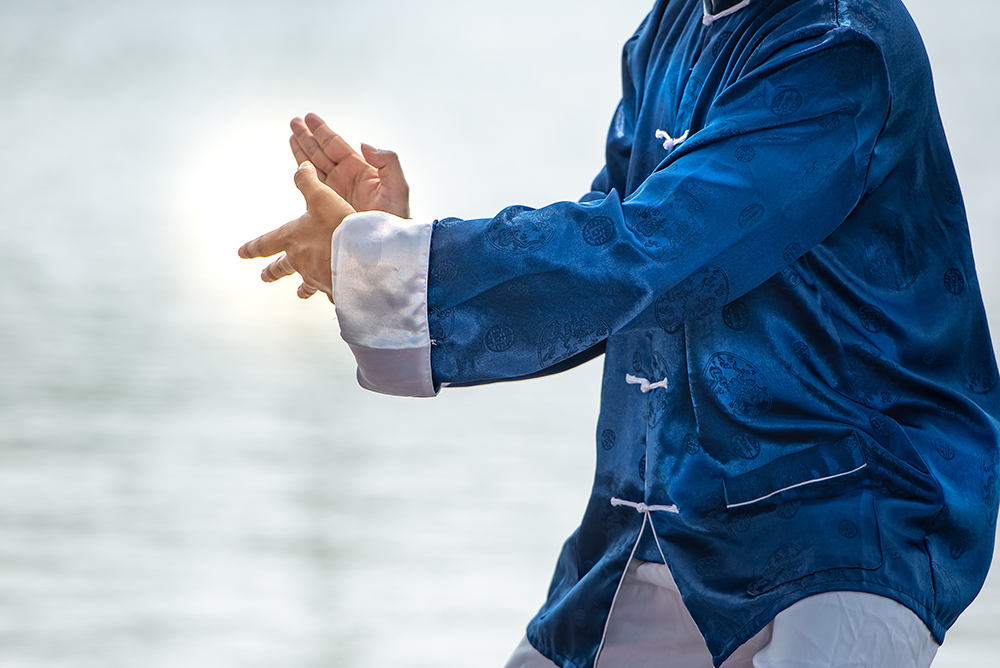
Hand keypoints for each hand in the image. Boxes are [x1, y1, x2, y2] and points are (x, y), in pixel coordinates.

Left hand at [238, 161, 355, 300]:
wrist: (358, 257)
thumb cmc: (337, 226)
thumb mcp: (321, 197)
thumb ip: (308, 181)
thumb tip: (301, 166)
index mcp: (292, 239)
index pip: (265, 243)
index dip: (252, 247)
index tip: (241, 253)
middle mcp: (299, 260)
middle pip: (281, 267)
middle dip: (272, 271)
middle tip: (264, 276)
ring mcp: (315, 277)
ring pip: (305, 283)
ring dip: (302, 288)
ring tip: (300, 293)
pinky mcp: (333, 288)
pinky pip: (328, 291)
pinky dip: (329, 292)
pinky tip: (332, 294)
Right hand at [290, 112, 409, 217]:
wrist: (387, 246)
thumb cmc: (397, 219)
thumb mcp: (398, 188)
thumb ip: (388, 162)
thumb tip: (364, 145)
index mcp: (362, 170)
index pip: (337, 146)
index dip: (322, 131)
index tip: (310, 118)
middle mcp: (347, 178)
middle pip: (323, 152)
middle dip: (308, 137)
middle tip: (294, 121)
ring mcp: (337, 192)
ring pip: (315, 166)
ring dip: (302, 151)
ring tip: (291, 135)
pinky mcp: (329, 206)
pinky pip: (312, 186)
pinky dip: (302, 174)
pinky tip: (296, 165)